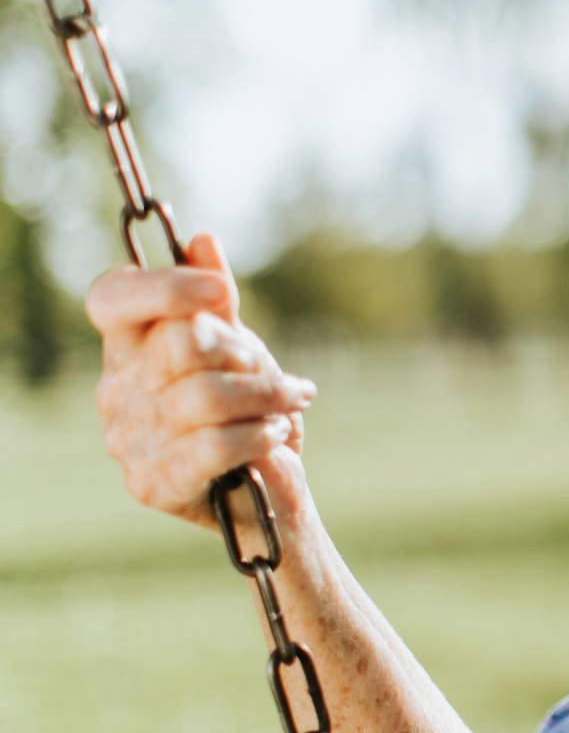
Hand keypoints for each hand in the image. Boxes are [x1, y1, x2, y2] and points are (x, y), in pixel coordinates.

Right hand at [87, 232, 316, 531]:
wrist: (266, 492)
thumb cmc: (247, 412)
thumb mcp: (237, 348)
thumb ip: (215, 299)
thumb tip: (201, 241)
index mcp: (128, 348)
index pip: (112, 299)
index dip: (163, 286)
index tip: (221, 292)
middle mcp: (117, 391)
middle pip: (178, 343)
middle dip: (244, 353)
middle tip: (278, 374)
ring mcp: (129, 440)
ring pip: (206, 395)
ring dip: (268, 395)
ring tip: (293, 402)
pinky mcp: (153, 485)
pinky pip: (215, 445)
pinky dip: (260, 434)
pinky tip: (277, 434)